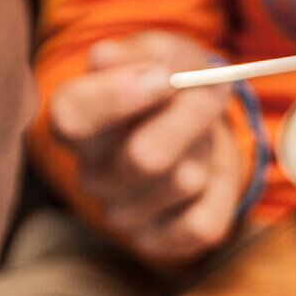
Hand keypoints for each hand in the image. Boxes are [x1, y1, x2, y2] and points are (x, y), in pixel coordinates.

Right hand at [47, 32, 244, 266]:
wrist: (195, 126)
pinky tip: (209, 173)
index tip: (163, 75)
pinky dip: (221, 189)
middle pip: (145, 157)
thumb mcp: (160, 52)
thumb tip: (107, 59)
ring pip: (185, 183)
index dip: (117, 95)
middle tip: (211, 89)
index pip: (73, 116)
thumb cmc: (170, 84)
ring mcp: (122, 216)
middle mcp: (92, 176)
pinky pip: (203, 223)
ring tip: (201, 134)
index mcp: (77, 123)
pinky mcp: (158, 243)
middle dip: (191, 117)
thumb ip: (140, 54)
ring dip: (207, 149)